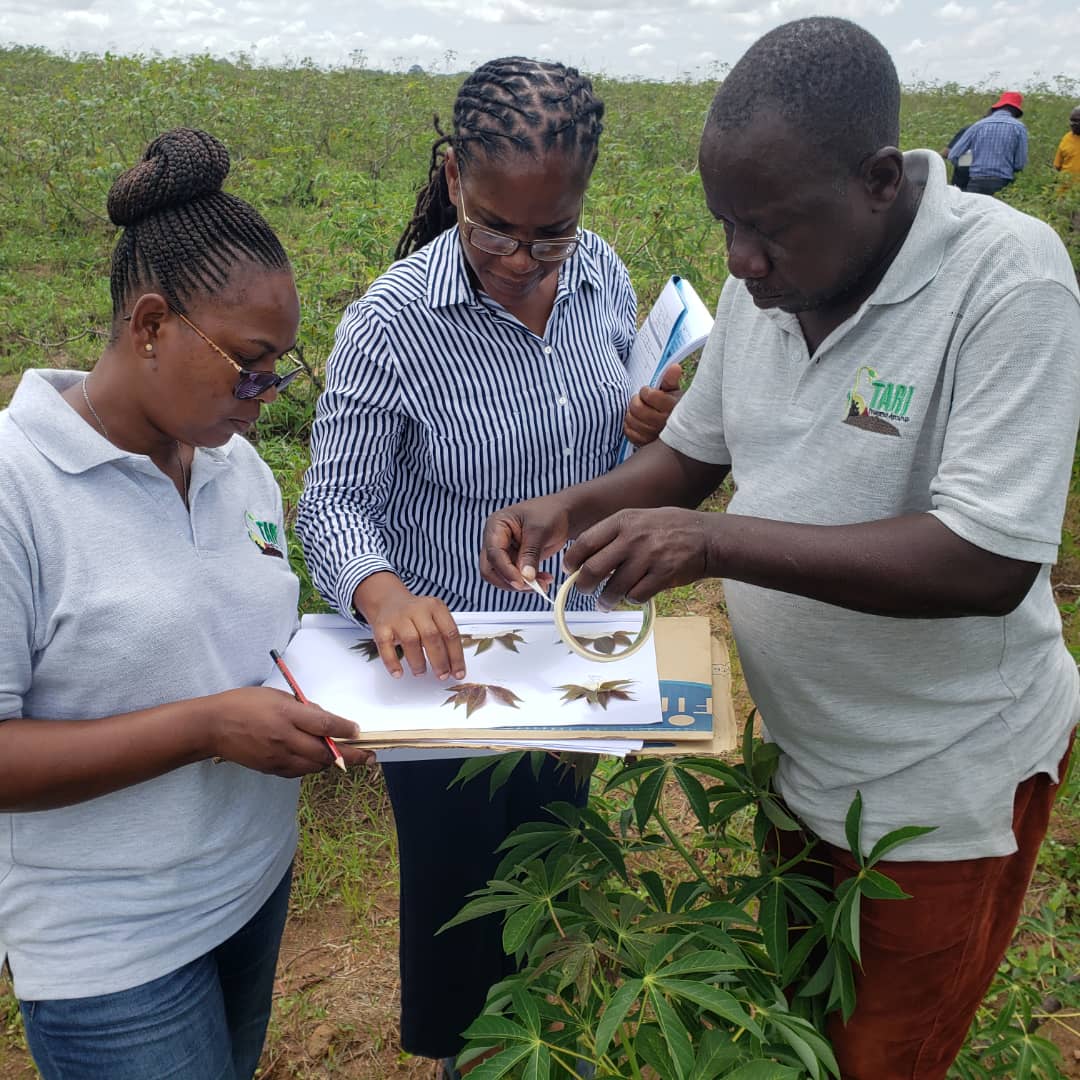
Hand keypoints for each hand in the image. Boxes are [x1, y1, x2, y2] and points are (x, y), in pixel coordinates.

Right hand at [205, 687, 372, 776]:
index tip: (359, 731)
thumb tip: (324, 718)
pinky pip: (299, 772)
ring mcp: (278, 757)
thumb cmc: (244, 704)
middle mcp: (285, 738)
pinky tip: (318, 761)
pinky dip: (312, 768)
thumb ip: (302, 708)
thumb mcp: (276, 695)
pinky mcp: (271, 769)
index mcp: (287, 715)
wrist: (212, 727)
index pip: (325, 726)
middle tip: (369, 756)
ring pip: (315, 766)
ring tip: (347, 758)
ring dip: (333, 763)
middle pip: (326, 752)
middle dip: (352, 755)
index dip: (347, 730)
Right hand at [353, 574, 465, 679]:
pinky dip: (393, 662)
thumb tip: (454, 666)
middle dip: (439, 660)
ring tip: (421, 672)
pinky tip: (398, 672)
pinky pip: (386, 646)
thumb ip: (444, 637)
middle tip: (442, 675)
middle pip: (431, 636)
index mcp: (435, 607)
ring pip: (411, 641)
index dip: (456, 656)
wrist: (388, 600)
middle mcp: (417, 610)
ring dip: (418, 662)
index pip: (450, 632)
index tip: (458, 672)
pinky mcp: (381, 627)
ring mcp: (398, 618)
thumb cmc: (416, 615)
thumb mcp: (434, 617)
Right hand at [481, 495, 570, 591]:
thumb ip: (530, 554)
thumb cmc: (550, 513)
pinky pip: (516, 577)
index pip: (493, 553)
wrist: (563, 514)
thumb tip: (525, 577)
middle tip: (532, 586)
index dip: (505, 570)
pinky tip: (544, 580)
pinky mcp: (514, 560)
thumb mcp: (540, 531)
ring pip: (502, 577)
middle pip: (490, 569)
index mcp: (496, 526)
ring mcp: (504, 551)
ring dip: (521, 584)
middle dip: (510, 581)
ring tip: (543, 584)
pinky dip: (529, 582)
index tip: (521, 582)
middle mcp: (495, 539)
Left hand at [565, 507, 710, 607]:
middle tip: (583, 591)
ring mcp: (648, 557)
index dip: (572, 560)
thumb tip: (586, 555)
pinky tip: (631, 597)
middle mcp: (632, 538)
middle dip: (583, 586)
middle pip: (594, 569)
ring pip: (614, 588)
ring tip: (604, 603)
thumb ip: (614, 533)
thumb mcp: (639, 518)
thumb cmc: (669, 528)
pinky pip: (636, 596)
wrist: (706, 537)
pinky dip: (630, 600)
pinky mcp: (662, 575)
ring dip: (605, 600)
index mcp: (623, 520)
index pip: (585, 542)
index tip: (570, 570)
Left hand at [623, 362, 682, 446]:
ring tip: (639, 410)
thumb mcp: (675, 391)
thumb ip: (671, 380)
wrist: (681, 429)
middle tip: (640, 400)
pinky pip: (629, 432)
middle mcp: (663, 424)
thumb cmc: (676, 407)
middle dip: (636, 401)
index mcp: (672, 408)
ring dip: (631, 412)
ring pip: (631, 420)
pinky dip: (629, 425)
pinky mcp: (646, 443)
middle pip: (637, 408)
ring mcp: (654, 435)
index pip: (649, 396)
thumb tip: (674, 367)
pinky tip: (636, 420)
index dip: (645, 391)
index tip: (648, 391)